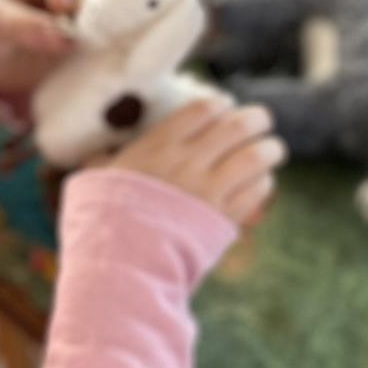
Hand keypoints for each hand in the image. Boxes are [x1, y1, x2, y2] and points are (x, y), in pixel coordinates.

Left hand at [0, 0, 98, 96]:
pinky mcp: (89, 40)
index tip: (60, 8)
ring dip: (99, 35)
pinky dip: (100, 54)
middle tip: (81, 36)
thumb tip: (62, 39)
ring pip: (105, 18)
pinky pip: (103, 44)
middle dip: (90, 13)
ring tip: (87, 53)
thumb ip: (22, 25)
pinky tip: (95, 66)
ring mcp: (84, 12)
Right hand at [101, 99, 285, 227]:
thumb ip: (106, 163)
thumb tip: (94, 158)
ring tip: (273, 149)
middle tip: (261, 121)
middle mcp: (188, 161)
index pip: (202, 109)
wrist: (119, 262)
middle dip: (256, 119)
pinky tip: (261, 182)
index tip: (225, 107)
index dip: (220, 104)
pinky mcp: (223, 219)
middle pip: (238, 126)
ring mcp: (208, 190)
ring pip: (256, 156)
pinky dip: (264, 183)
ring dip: (270, 149)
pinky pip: (256, 191)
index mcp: (158, 145)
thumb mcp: (99, 181)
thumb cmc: (102, 221)